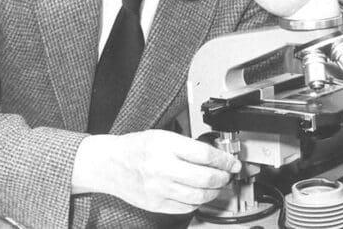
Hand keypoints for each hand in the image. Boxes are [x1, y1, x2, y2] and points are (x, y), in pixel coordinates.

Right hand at [72, 130, 240, 212]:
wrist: (110, 163)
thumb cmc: (137, 147)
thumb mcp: (163, 135)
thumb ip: (188, 145)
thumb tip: (214, 155)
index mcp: (166, 146)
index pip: (204, 154)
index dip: (224, 160)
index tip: (232, 162)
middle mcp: (163, 168)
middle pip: (204, 178)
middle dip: (223, 177)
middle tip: (228, 174)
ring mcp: (159, 189)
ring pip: (198, 196)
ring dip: (214, 191)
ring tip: (218, 185)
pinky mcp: (157, 204)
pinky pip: (186, 207)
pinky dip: (199, 202)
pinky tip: (201, 195)